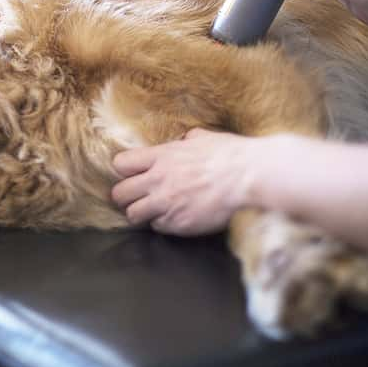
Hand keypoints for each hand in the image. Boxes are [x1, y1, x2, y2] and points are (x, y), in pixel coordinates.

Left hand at [111, 129, 256, 235]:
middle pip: (119, 193)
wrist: (248, 177)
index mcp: (161, 157)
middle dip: (125, 196)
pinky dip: (163, 224)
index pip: (120, 164)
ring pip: (133, 215)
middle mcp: (157, 180)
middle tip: (137, 197)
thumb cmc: (229, 154)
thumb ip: (187, 141)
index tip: (132, 174)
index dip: (124, 171)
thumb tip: (185, 141)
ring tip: (154, 211)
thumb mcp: (203, 138)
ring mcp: (166, 204)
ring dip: (141, 213)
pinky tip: (176, 218)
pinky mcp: (178, 224)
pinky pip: (158, 228)